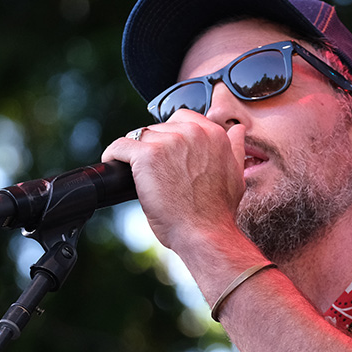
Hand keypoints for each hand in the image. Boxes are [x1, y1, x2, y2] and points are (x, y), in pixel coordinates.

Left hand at [102, 110, 246, 252]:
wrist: (205, 233)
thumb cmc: (218, 211)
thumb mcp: (236, 174)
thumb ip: (235, 148)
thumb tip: (238, 130)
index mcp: (213, 134)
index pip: (182, 118)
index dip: (171, 136)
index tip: (166, 155)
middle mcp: (192, 132)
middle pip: (159, 128)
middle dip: (154, 147)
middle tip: (154, 172)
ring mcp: (169, 142)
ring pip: (140, 137)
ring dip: (137, 154)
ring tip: (138, 175)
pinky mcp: (147, 155)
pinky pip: (120, 146)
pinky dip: (114, 155)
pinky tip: (114, 165)